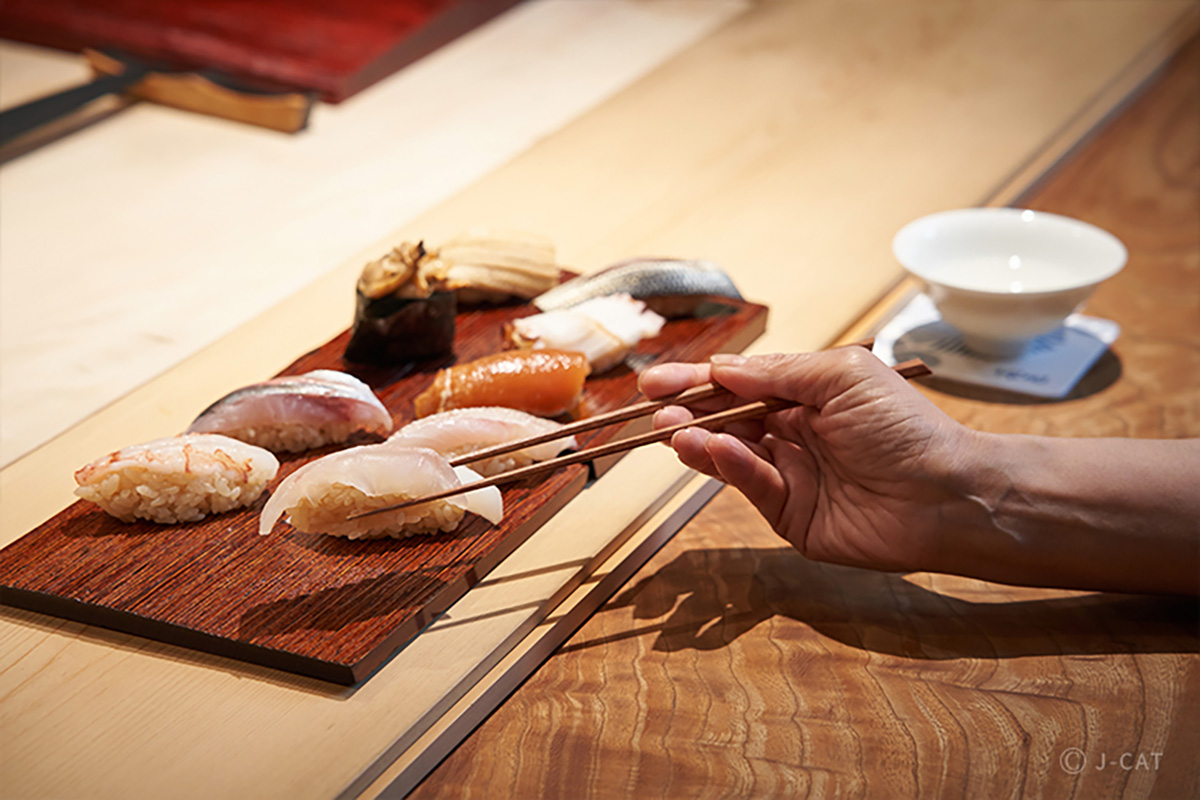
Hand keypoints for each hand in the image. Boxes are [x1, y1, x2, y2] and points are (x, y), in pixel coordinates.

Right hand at [638, 347, 970, 572]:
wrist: (946, 494)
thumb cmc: (905, 426)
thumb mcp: (840, 376)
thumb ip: (777, 372)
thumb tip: (722, 367)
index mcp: (806, 396)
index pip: (738, 385)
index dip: (697, 381)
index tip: (656, 380)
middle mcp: (793, 434)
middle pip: (726, 420)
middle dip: (689, 412)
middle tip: (656, 410)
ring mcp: (790, 476)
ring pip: (730, 455)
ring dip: (700, 440)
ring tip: (673, 431)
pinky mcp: (791, 516)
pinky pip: (751, 487)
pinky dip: (731, 468)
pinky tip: (717, 450)